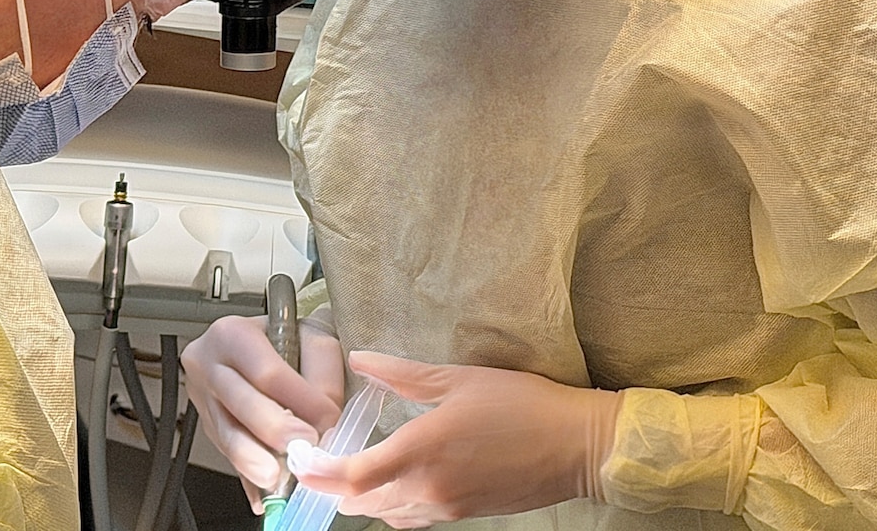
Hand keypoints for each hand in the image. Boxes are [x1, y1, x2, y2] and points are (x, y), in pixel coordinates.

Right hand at [181, 313, 343, 512]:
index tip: (326, 420)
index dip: (298, 397)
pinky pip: (228, 456)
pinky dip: (249, 478)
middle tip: (301, 450)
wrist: (261, 343)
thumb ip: (322, 372)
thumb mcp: (312, 336)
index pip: (266, 370)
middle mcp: (209, 365)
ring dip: (256, 461)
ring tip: (277, 479)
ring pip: (227, 434)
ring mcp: (203, 399)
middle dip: (274, 431)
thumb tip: (327, 419)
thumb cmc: (286, 338)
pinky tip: (263, 494)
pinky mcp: (208, 428)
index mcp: (233, 334)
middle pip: (240, 403)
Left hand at [287, 351, 621, 528]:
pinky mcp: (463, 514)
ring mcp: (447, 507)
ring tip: (345, 468)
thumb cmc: (524, 405)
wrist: (578, 447)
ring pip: (384, 514)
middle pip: (360, 503)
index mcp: (423, 451)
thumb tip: (360, 361)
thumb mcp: (458, 378)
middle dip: (332, 485)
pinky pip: (410, 518)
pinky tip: (389, 481)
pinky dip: (389, 505)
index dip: (318, 472)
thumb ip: (402, 375)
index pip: (353, 476)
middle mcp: (429, 488)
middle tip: (316, 458)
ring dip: (360, 497)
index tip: (298, 457)